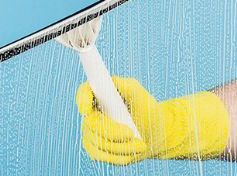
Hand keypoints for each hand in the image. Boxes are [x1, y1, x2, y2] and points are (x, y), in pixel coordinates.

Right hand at [76, 76, 229, 164]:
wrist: (154, 135)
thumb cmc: (148, 112)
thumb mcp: (143, 97)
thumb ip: (128, 86)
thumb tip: (113, 80)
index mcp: (101, 94)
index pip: (84, 92)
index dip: (82, 99)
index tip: (87, 109)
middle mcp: (92, 112)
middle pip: (92, 123)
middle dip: (112, 131)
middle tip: (131, 133)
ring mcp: (91, 131)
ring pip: (98, 142)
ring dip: (121, 146)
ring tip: (140, 144)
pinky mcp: (95, 149)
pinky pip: (100, 156)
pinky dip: (118, 157)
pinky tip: (132, 153)